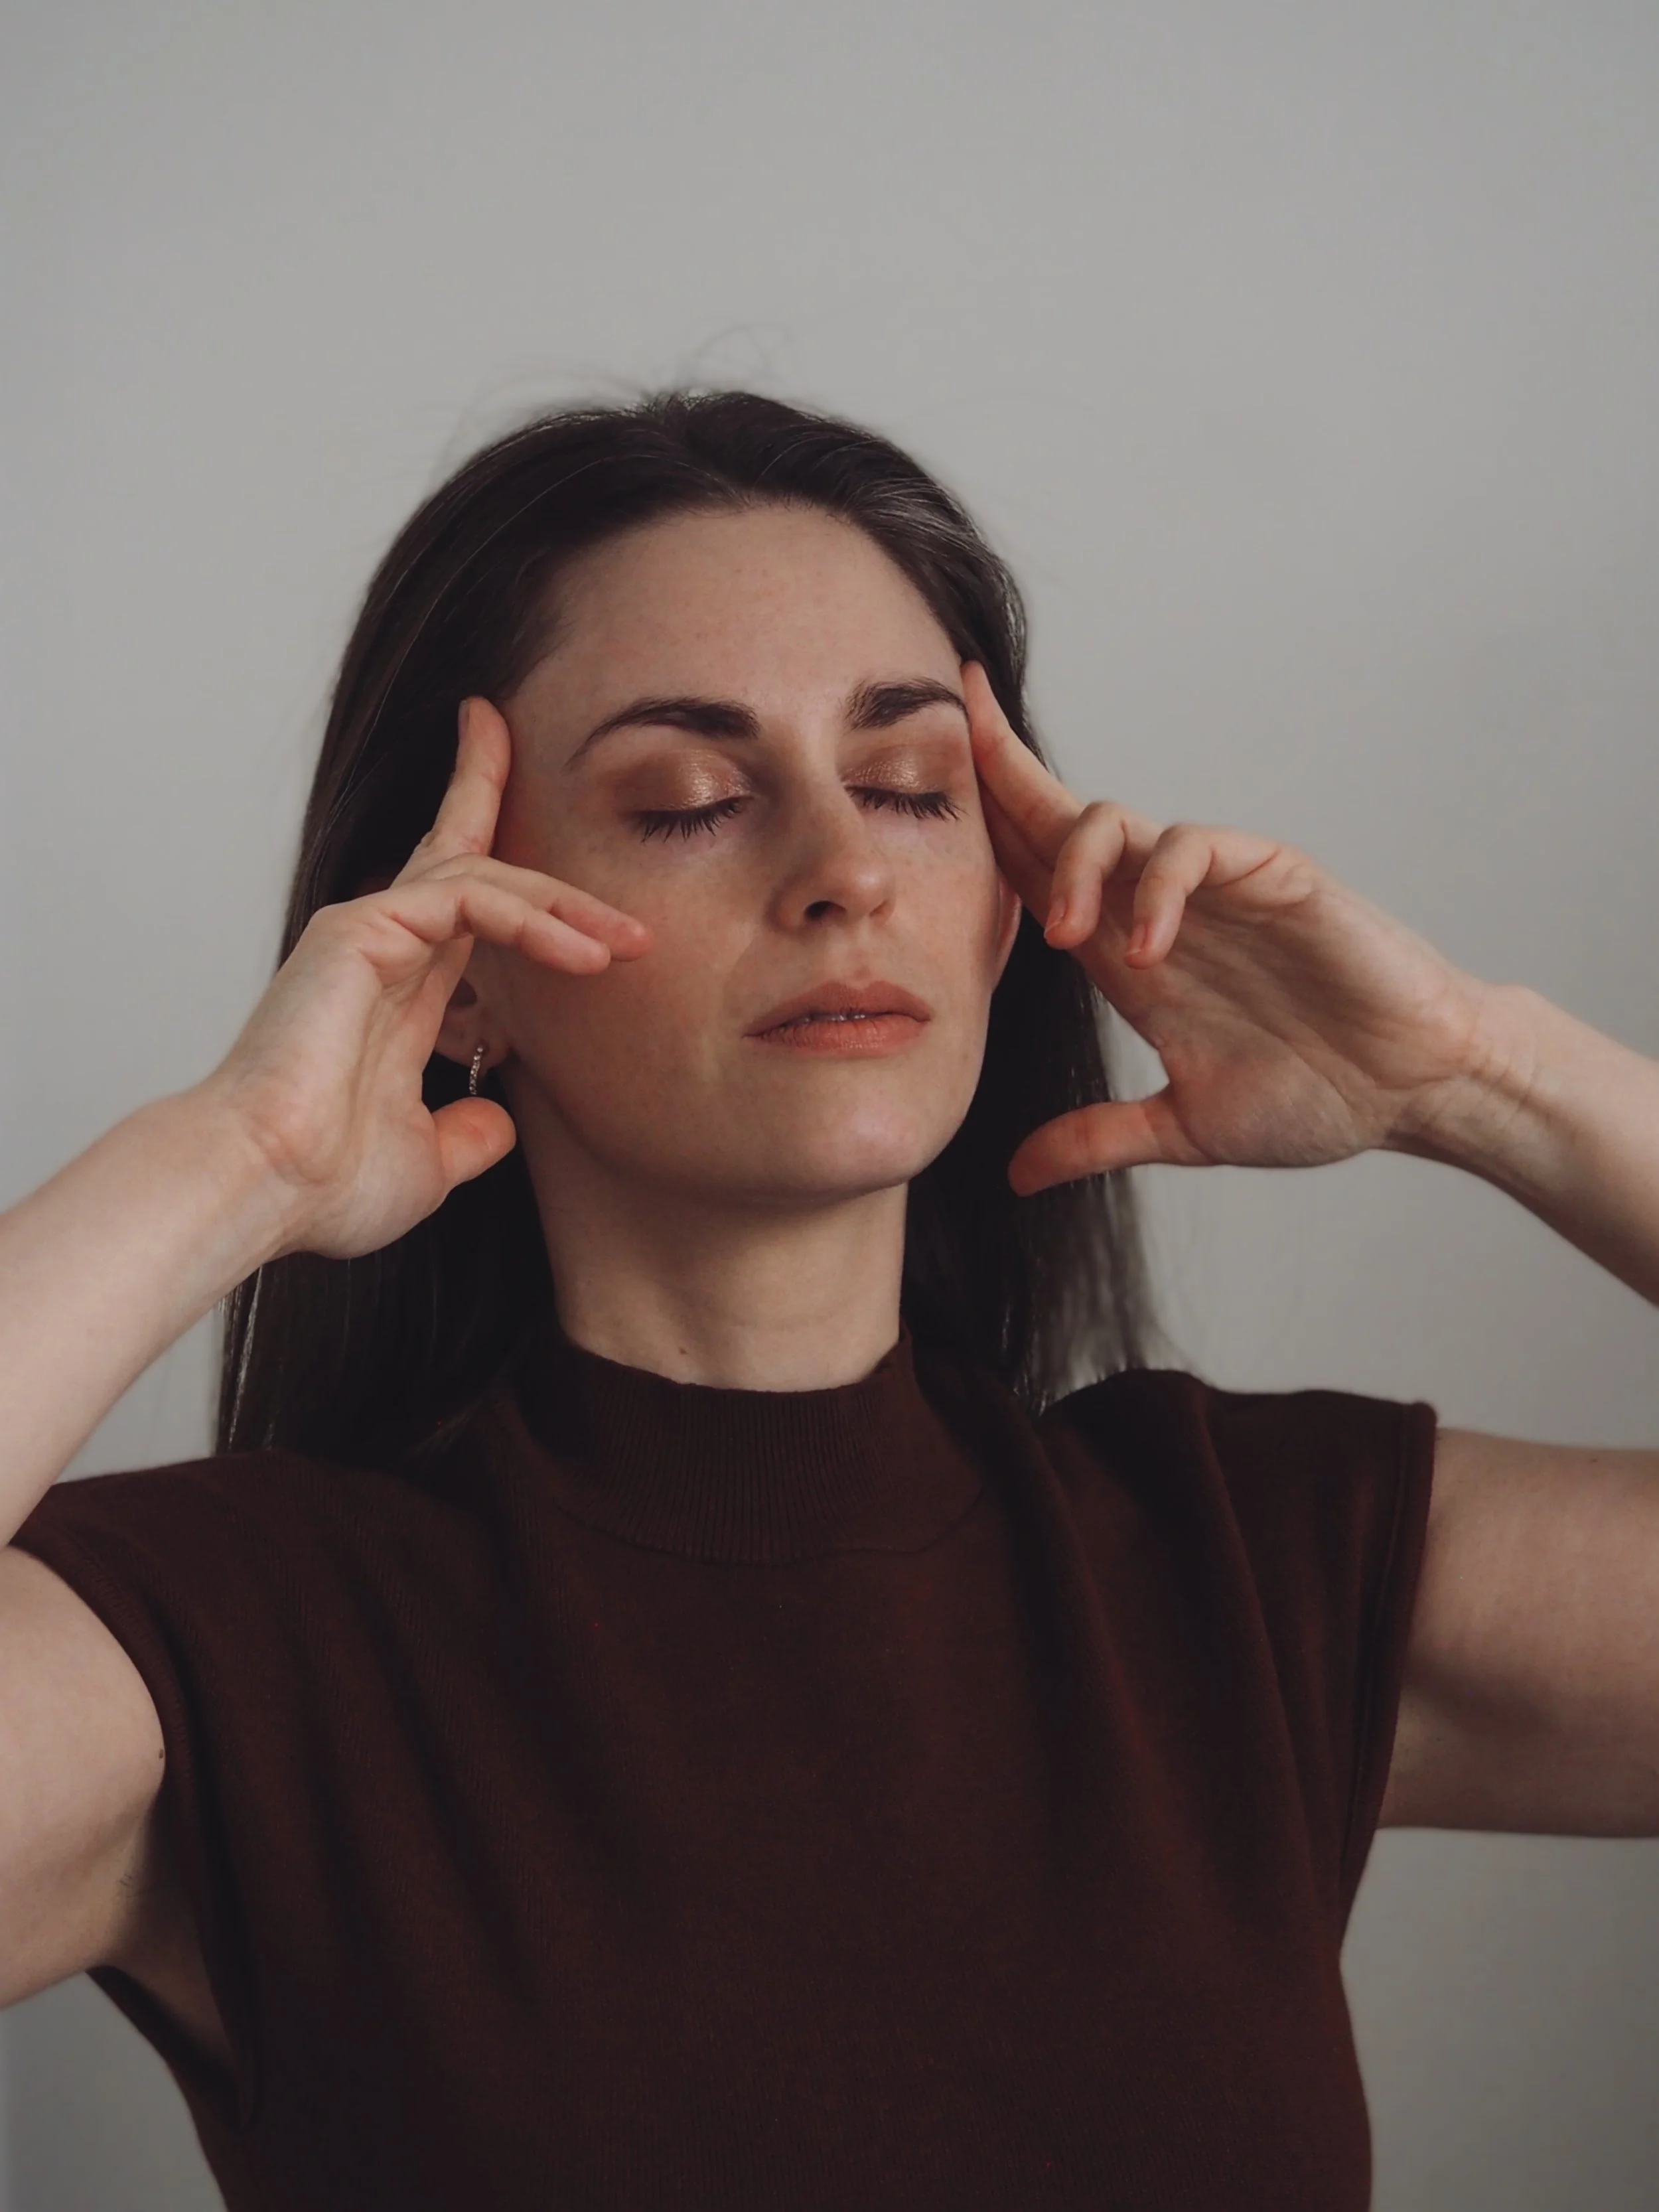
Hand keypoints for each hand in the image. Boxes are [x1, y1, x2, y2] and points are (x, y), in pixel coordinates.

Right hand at [202, 697, 650, 1257]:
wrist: (262, 1191)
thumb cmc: (320, 1185)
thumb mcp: (427, 1162)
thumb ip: (467, 1136)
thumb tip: (502, 1125)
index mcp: (399, 994)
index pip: (464, 912)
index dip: (518, 886)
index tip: (581, 890)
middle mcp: (383, 949)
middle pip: (456, 847)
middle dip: (499, 795)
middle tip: (574, 814)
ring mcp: (368, 932)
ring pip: (481, 874)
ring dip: (564, 902)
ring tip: (629, 940)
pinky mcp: (360, 929)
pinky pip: (466, 898)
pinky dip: (530, 918)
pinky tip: (584, 953)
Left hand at [964, 663, 1498, 1194]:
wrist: (1412, 1091)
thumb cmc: (1315, 1096)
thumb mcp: (1183, 1129)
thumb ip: (1097, 1139)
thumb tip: (1013, 1175)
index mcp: (1125, 956)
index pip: (1034, 873)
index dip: (982, 826)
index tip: (916, 784)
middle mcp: (1157, 908)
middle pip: (1058, 819)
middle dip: (1000, 769)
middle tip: (952, 720)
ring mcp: (1213, 888)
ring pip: (1118, 822)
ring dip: (1075, 863)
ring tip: (1064, 936)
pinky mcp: (1272, 875)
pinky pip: (1196, 848)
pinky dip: (1160, 884)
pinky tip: (1150, 945)